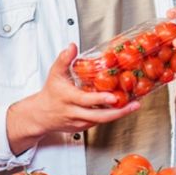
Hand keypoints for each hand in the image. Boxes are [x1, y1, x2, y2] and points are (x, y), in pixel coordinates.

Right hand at [7, 44, 139, 153]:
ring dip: (118, 114)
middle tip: (134, 105)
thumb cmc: (50, 93)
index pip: (86, 100)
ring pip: (101, 120)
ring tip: (133, 105)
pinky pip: (99, 122)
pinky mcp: (83, 128)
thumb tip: (72, 46)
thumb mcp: (55, 74)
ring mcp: (80, 122)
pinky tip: (122, 108)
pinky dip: (111, 116)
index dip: (100, 99)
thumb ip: (64, 59)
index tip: (114, 96)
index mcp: (68, 98)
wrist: (40, 115)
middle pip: (99, 116)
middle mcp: (75, 112)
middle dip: (118, 112)